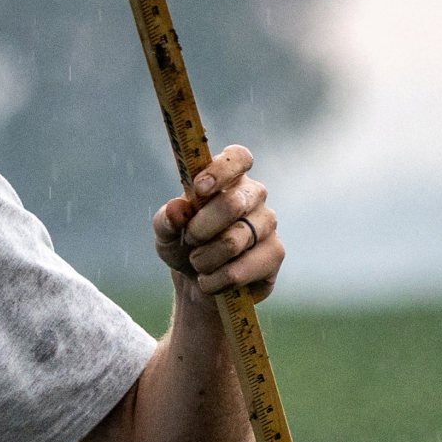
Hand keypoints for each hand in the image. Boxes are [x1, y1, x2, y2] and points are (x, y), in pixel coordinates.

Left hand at [153, 146, 283, 300]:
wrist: (200, 284)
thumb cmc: (185, 248)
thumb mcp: (166, 234)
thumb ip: (165, 219)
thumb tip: (176, 208)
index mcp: (228, 179)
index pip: (238, 157)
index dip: (221, 170)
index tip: (199, 189)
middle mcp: (253, 195)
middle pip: (233, 204)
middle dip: (200, 229)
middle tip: (189, 240)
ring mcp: (267, 223)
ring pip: (233, 241)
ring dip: (204, 259)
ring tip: (198, 264)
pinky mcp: (275, 253)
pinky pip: (240, 269)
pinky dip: (216, 280)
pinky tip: (211, 281)